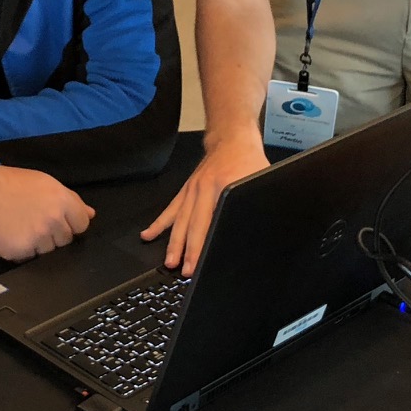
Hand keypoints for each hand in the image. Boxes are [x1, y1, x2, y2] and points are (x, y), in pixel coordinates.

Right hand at [0, 164, 92, 259]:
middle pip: (66, 240)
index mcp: (62, 201)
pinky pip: (30, 258)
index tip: (57, 219)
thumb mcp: (43, 183)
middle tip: (34, 220)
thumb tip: (90, 214)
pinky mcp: (21, 251)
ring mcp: (37, 237)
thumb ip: (71, 200)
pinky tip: (13, 234)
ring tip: (21, 226)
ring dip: (39, 244)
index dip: (70, 223)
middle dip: (54, 234)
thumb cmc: (9, 185)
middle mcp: (52, 220)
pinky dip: (23, 250)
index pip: (82, 224)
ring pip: (49, 252)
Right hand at [142, 133, 268, 275]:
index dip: (206, 244)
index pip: (213, 222)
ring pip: (180, 220)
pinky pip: (171, 210)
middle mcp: (203, 190)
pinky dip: (159, 224)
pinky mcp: (186, 190)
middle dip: (188, 250)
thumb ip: (256, 201)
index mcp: (223, 187)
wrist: (231, 140)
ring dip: (174, 242)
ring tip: (169, 261)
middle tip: (184, 270)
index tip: (203, 261)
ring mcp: (192, 190)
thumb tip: (262, 223)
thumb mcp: (260, 180)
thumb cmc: (248, 160)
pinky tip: (148, 235)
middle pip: (193, 225)